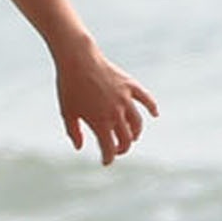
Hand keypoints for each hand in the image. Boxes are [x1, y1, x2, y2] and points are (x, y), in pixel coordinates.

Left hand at [55, 42, 156, 164]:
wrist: (77, 59)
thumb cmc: (68, 87)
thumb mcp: (67, 112)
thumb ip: (74, 132)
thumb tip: (80, 147)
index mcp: (100, 123)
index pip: (110, 149)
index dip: (108, 158)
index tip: (106, 162)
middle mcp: (115, 113)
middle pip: (126, 139)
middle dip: (122, 148)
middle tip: (117, 149)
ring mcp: (125, 99)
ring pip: (137, 123)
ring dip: (135, 133)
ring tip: (132, 136)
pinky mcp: (129, 85)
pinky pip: (145, 99)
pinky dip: (152, 107)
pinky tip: (154, 113)